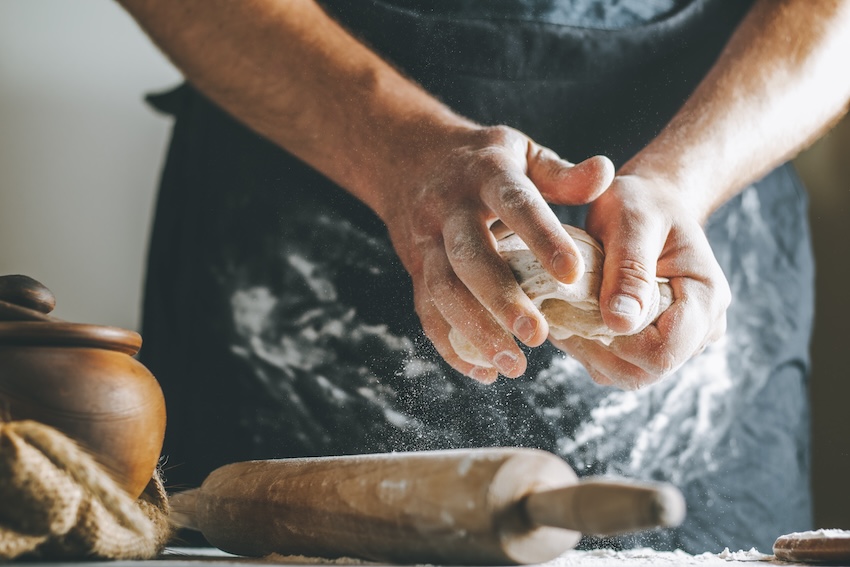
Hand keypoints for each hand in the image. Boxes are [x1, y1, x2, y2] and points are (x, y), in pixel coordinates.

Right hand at [381, 125, 613, 382]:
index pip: (515, 204)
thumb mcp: (522, 153)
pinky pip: (427, 311)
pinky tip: (483, 372)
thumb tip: (604, 172)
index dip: (542, 238)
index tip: (572, 274)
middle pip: (469, 256)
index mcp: (485, 175)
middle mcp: (449, 209)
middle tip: (538, 336)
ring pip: (442, 290)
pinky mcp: (415, 269)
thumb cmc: (484, 161)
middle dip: (501, 298)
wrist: (409, 159)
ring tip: (514, 365)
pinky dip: (451, 345)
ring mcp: (426, 241)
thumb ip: (562, 173)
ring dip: (475, 330)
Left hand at [550, 174, 730, 388]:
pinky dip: (590, 348)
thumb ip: (629, 270)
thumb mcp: (633, 222)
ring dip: (589, 351)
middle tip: (562, 313)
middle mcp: (700, 328)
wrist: (650, 204)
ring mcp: (678, 341)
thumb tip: (620, 323)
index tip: (581, 309)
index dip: (619, 341)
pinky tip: (572, 318)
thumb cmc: (644, 203)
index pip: (664, 350)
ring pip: (628, 374)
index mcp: (706, 298)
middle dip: (598, 350)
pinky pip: (618, 364)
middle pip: (646, 371)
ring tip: (564, 312)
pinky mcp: (652, 343)